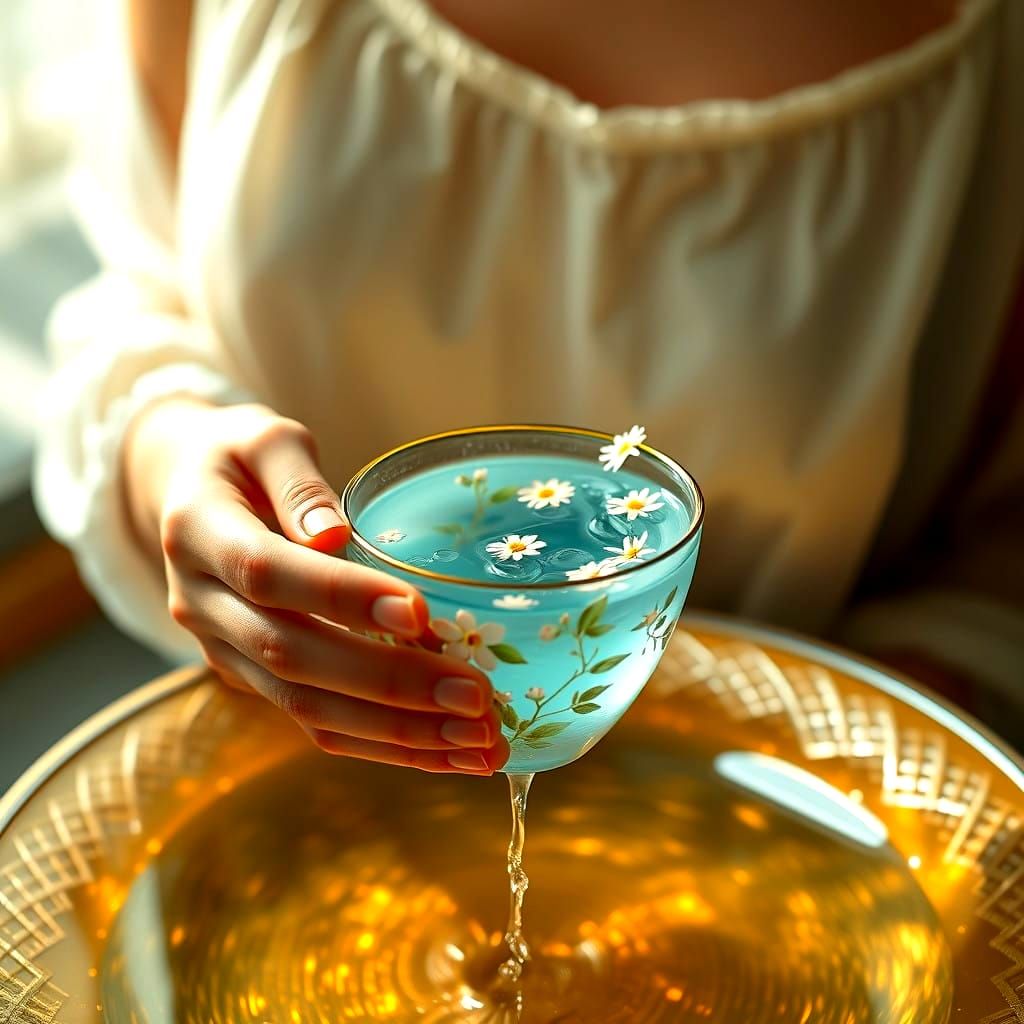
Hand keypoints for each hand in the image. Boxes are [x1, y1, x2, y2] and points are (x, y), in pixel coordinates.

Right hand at [124, 399, 508, 774]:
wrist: (186, 497)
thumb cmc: (239, 457)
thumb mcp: (263, 438)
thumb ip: (295, 478)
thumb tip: (332, 533)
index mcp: (199, 533)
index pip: (268, 573)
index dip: (341, 597)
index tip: (418, 613)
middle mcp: (203, 604)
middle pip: (293, 657)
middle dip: (390, 684)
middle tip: (475, 698)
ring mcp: (225, 651)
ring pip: (306, 708)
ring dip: (398, 734)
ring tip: (480, 745)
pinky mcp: (254, 678)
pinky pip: (316, 722)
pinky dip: (384, 744)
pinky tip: (446, 752)